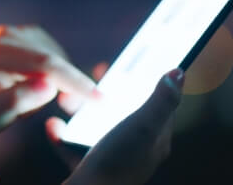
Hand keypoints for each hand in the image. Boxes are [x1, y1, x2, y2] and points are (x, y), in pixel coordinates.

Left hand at [0, 24, 96, 139]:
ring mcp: (16, 31)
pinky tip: (41, 85)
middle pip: (55, 58)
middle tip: (71, 109)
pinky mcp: (25, 34)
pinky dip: (56, 71)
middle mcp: (7, 35)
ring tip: (39, 101)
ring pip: (57, 56)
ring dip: (61, 79)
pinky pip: (53, 53)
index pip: (46, 64)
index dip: (76, 81)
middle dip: (72, 85)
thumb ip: (18, 100)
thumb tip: (48, 86)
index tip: (101, 99)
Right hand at [48, 69, 183, 184]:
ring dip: (82, 110)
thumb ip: (162, 100)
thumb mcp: (143, 126)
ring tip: (68, 97)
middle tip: (96, 74)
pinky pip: (73, 148)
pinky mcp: (88, 171)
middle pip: (124, 114)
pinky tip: (53, 125)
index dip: (148, 81)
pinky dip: (62, 135)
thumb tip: (179, 72)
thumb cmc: (117, 163)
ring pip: (97, 128)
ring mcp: (111, 162)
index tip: (133, 61)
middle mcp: (135, 153)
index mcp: (154, 142)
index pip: (157, 106)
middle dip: (109, 93)